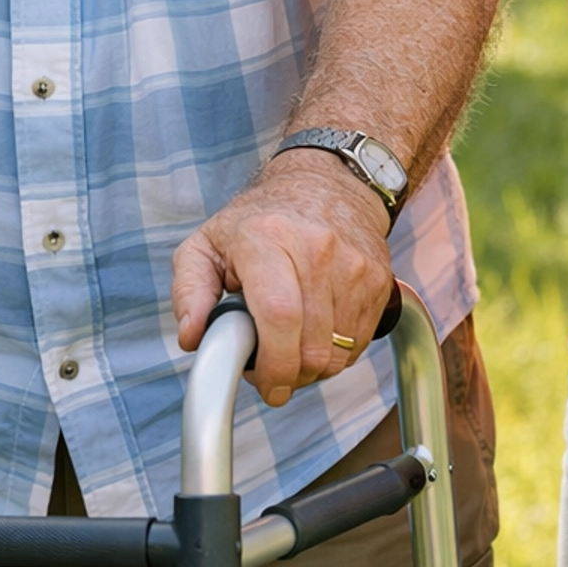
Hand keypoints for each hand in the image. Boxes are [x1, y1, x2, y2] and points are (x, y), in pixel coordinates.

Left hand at [172, 150, 394, 406]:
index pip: (279, 316)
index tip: (261, 381)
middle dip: (289, 376)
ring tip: (291, 348)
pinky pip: (358, 344)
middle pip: (311, 347)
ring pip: (337, 353)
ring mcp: (354, 266)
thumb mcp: (208, 243)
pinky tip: (316, 334)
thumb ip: (189, 290)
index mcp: (268, 238)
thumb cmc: (261, 220)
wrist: (326, 185)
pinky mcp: (378, 281)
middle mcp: (317, 249)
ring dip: (312, 368)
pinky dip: (336, 353)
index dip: (272, 363)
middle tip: (272, 372)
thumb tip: (193, 335)